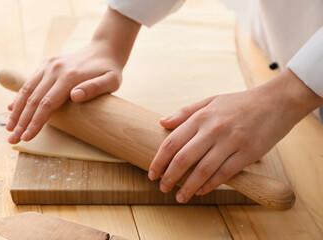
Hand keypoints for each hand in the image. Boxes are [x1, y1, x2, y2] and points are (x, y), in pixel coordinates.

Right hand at [6, 7, 140, 143]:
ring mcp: (49, 65)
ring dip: (16, 111)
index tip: (27, 137)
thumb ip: (95, 88)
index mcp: (70, 77)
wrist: (104, 49)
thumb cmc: (110, 70)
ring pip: (27, 90)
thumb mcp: (111, 81)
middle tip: (12, 140)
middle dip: (22, 122)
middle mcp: (55, 70)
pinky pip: (30, 81)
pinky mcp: (47, 64)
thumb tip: (74, 96)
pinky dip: (19, 96)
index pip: (47, 104)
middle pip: (33, 100)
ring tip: (9, 129)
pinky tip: (11, 108)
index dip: (36, 122)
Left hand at [148, 69, 322, 202]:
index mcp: (202, 117)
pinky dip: (211, 185)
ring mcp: (231, 142)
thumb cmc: (239, 103)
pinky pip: (225, 173)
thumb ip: (185, 112)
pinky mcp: (248, 153)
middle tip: (162, 187)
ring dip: (189, 187)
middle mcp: (214, 130)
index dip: (159, 160)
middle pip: (184, 158)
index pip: (172, 142)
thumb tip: (162, 122)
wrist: (275, 102)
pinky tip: (201, 191)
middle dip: (170, 176)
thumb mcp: (210, 101)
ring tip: (179, 197)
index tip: (152, 173)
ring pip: (203, 170)